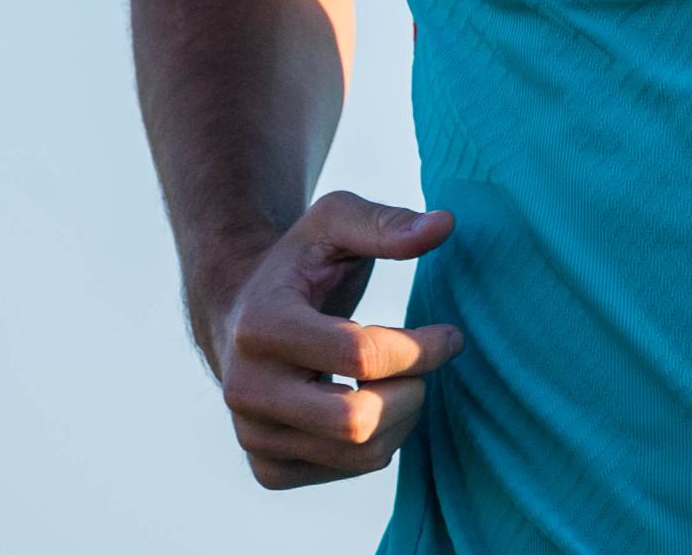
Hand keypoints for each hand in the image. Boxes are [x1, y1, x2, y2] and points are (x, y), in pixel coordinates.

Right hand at [202, 191, 463, 488]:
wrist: (241, 314)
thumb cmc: (300, 263)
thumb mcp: (335, 221)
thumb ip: (387, 223)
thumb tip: (444, 225)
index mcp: (261, 326)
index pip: (362, 356)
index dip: (423, 347)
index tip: (450, 334)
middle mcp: (246, 389)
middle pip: (358, 421)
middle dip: (413, 390)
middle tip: (421, 363)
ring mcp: (252, 435)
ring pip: (360, 454)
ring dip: (404, 417)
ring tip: (403, 380)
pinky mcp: (267, 468)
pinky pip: (348, 470)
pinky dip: (380, 442)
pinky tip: (373, 402)